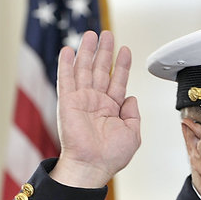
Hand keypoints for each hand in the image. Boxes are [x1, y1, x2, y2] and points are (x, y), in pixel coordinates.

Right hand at [52, 30, 140, 187]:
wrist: (93, 165)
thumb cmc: (112, 155)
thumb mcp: (132, 133)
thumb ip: (133, 114)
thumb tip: (131, 97)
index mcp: (112, 108)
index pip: (117, 80)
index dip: (121, 65)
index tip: (125, 49)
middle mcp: (96, 101)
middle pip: (100, 70)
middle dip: (104, 52)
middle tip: (107, 34)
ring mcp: (82, 100)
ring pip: (84, 69)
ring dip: (87, 51)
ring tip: (91, 34)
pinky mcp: (67, 102)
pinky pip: (66, 79)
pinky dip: (66, 64)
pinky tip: (69, 50)